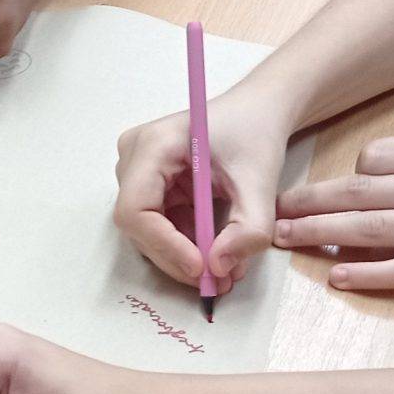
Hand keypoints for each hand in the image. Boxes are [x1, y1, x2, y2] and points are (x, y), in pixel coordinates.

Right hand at [112, 80, 297, 294]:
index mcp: (153, 145)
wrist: (258, 112)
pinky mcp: (151, 186)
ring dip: (183, 255)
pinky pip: (160, 225)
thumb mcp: (259, 181)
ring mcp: (138, 172)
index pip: (136, 208)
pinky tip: (216, 253)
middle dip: (177, 257)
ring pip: (149, 230)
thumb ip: (247, 228)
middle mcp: (134, 158)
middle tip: (217, 281)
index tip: (200, 268)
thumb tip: (218, 269)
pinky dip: (186, 244)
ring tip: (224, 272)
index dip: (164, 244)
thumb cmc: (255, 133)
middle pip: (140, 225)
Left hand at [272, 133, 393, 291]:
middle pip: (361, 194)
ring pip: (374, 227)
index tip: (309, 195)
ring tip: (286, 237)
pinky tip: (338, 277)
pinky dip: (372, 273)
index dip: (340, 177)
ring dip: (324, 232)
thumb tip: (369, 167)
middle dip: (311, 203)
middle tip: (274, 213)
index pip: (376, 158)